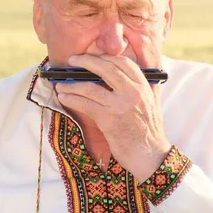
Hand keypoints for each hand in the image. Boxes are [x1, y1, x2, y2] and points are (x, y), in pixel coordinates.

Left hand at [54, 54, 171, 182]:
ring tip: (61, 84)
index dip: (104, 57)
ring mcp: (120, 105)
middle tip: (72, 60)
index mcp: (143, 86)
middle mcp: (133, 92)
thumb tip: (119, 73)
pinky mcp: (108, 120)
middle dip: (85, 62)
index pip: (123, 62)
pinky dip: (72, 99)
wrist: (151, 156)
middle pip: (105, 68)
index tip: (92, 57)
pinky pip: (85, 104)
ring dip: (72, 84)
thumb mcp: (150, 103)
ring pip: (90, 87)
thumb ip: (139, 87)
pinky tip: (64, 98)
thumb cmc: (148, 131)